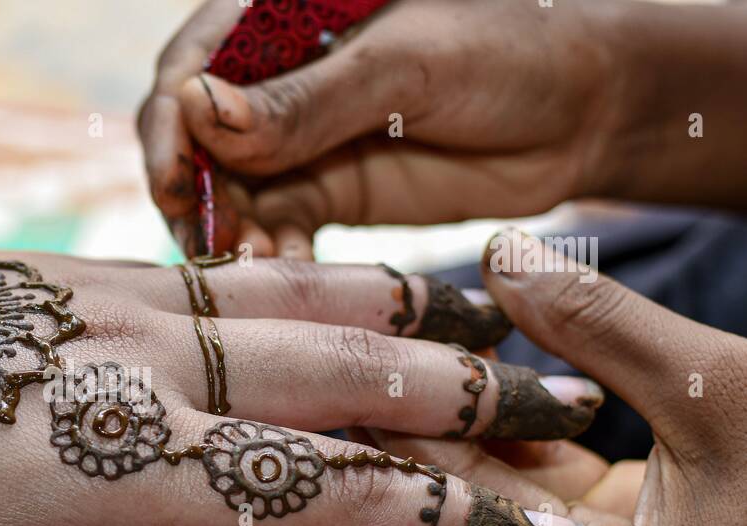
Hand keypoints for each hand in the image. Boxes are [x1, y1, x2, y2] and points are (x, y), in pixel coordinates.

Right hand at [140, 0, 746, 256]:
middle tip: (208, 239)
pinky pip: (269, 229)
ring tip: (248, 266)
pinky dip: (266, 254)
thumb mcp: (404, 64)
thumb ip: (304, 98)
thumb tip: (200, 111)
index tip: (175, 176)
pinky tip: (280, 271)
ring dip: (226, 231)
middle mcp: (272, 80)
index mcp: (278, 16)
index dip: (172, 121)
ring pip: (224, 192)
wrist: (582, 115)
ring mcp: (294, 142)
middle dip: (191, 190)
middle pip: (192, 137)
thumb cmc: (506, 51)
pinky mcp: (321, 194)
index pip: (192, 64)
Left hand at [372, 229, 746, 525]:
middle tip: (344, 388)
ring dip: (447, 452)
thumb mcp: (711, 384)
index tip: (345, 396)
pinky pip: (530, 504)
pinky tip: (454, 392)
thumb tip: (501, 255)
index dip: (403, 457)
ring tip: (380, 383)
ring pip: (492, 518)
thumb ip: (599, 323)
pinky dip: (498, 452)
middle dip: (410, 460)